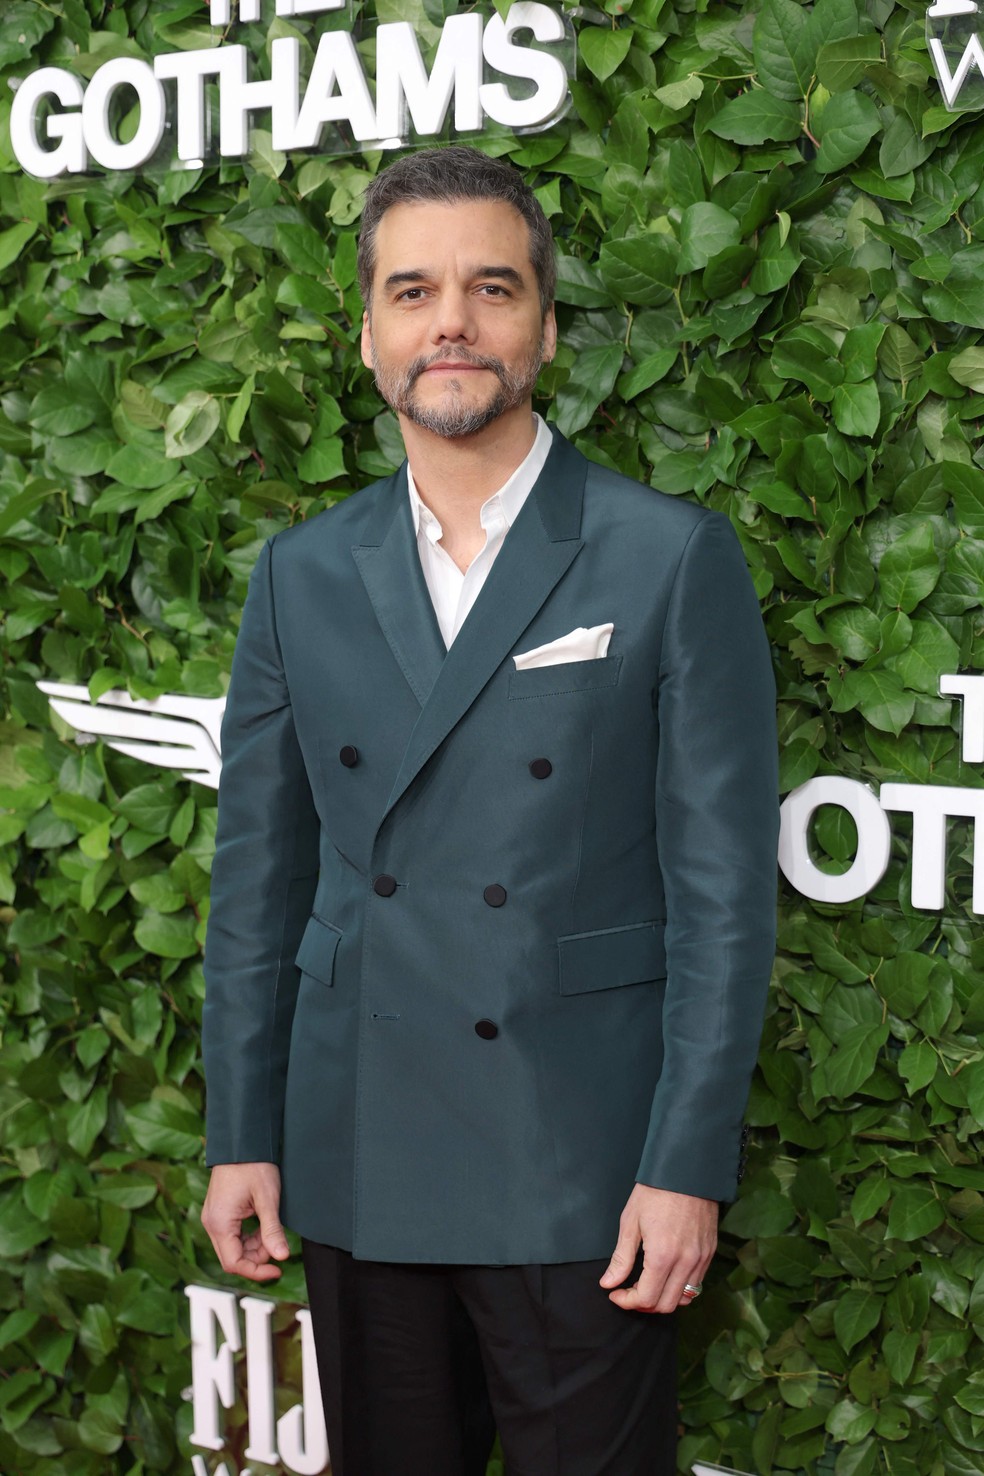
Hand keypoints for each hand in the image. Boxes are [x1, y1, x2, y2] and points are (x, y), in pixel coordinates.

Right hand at [201, 1162, 289, 1281]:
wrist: (242, 1142)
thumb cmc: (253, 1165)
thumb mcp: (267, 1199)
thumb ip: (272, 1230)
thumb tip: (282, 1257)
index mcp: (219, 1223)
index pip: (234, 1263)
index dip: (256, 1271)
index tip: (277, 1270)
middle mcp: (212, 1224)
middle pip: (233, 1257)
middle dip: (257, 1258)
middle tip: (278, 1247)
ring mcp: (214, 1218)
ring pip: (234, 1247)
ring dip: (254, 1247)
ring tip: (273, 1233)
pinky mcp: (220, 1213)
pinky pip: (233, 1235)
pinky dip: (249, 1237)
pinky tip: (263, 1227)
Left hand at [599, 1184, 717, 1312]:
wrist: (686, 1169)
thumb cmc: (655, 1192)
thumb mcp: (630, 1222)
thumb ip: (621, 1258)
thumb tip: (608, 1283)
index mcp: (663, 1255)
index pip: (647, 1299)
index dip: (627, 1301)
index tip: (615, 1292)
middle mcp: (686, 1262)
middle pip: (666, 1305)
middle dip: (644, 1304)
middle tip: (629, 1290)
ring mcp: (701, 1258)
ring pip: (684, 1299)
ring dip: (663, 1298)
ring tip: (647, 1284)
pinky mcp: (710, 1252)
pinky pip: (696, 1283)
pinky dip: (680, 1288)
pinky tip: (666, 1275)